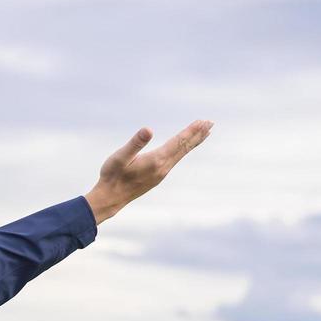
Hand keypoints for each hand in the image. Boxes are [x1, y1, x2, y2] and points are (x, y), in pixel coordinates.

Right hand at [85, 119, 212, 224]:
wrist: (110, 199)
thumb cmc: (112, 177)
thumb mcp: (119, 157)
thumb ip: (135, 143)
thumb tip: (148, 130)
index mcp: (156, 160)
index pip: (178, 142)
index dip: (191, 131)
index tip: (204, 121)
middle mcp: (163, 168)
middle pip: (184, 148)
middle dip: (197, 134)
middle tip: (211, 123)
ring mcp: (161, 173)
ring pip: (181, 154)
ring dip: (193, 142)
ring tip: (204, 133)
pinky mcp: (157, 177)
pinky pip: (175, 160)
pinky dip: (183, 151)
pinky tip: (183, 149)